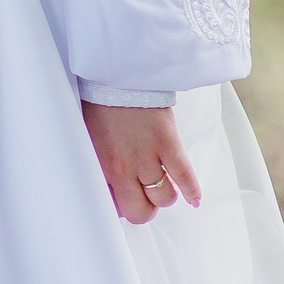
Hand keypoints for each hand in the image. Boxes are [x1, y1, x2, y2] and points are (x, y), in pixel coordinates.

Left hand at [81, 102, 200, 224]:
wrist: (117, 72)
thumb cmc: (102, 100)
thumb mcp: (90, 137)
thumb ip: (100, 163)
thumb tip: (110, 184)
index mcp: (102, 165)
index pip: (114, 206)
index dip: (122, 206)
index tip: (125, 202)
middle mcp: (124, 167)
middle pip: (140, 211)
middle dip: (145, 209)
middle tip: (146, 199)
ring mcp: (148, 157)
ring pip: (164, 198)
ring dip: (165, 194)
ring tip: (163, 184)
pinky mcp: (169, 144)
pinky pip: (185, 177)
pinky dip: (192, 190)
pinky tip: (194, 199)